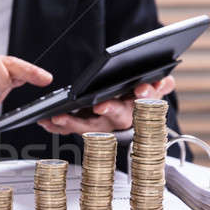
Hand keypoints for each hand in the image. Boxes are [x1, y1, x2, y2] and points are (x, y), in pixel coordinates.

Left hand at [37, 75, 175, 134]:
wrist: (121, 104)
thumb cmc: (135, 94)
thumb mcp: (152, 87)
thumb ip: (160, 84)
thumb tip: (164, 80)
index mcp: (138, 106)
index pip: (145, 101)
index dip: (145, 95)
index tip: (142, 88)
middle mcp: (118, 118)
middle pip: (115, 116)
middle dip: (108, 110)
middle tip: (100, 104)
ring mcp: (99, 124)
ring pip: (87, 126)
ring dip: (73, 123)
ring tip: (59, 117)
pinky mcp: (81, 126)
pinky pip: (68, 129)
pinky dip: (56, 127)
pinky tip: (46, 121)